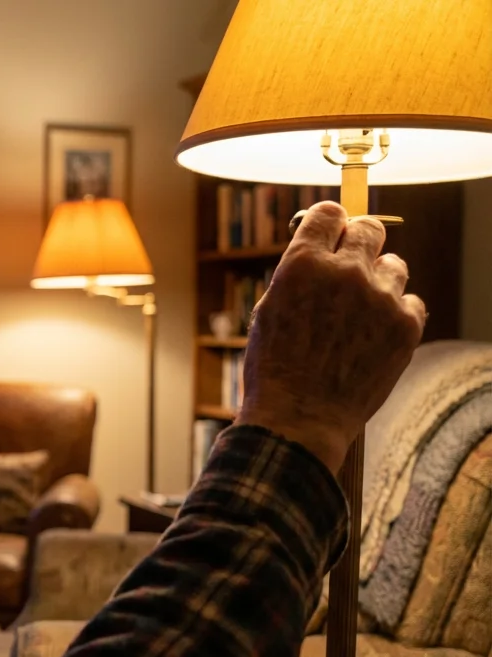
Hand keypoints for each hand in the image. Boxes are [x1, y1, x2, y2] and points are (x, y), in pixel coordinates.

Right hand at [238, 201, 425, 473]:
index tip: (332, 232)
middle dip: (361, 241)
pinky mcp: (407, 324)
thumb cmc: (275, 368)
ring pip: (395, 266)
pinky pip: (412, 302)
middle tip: (353, 265)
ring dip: (379, 281)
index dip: (330, 222)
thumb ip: (299, 273)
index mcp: (302, 264)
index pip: (329, 213)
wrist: (300, 419)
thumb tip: (323, 248)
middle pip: (371, 228)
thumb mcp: (270, 310)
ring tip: (360, 313)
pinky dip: (397, 314)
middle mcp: (345, 272)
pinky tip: (374, 337)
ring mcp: (381, 297)